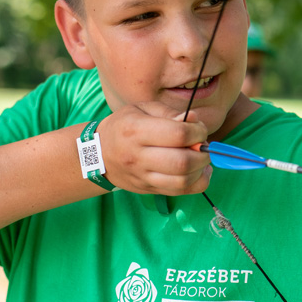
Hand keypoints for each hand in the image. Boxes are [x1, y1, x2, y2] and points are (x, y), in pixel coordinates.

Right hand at [95, 102, 211, 194]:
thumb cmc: (124, 126)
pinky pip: (180, 192)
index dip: (198, 132)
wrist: (99, 154)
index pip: (178, 134)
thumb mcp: (141, 109)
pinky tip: (198, 172)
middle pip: (182, 162)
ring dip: (201, 169)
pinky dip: (197, 183)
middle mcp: (138, 157)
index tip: (199, 129)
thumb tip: (194, 121)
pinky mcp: (149, 189)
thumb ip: (169, 112)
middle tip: (203, 146)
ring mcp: (143, 177)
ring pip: (182, 181)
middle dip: (203, 154)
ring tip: (201, 158)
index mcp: (136, 130)